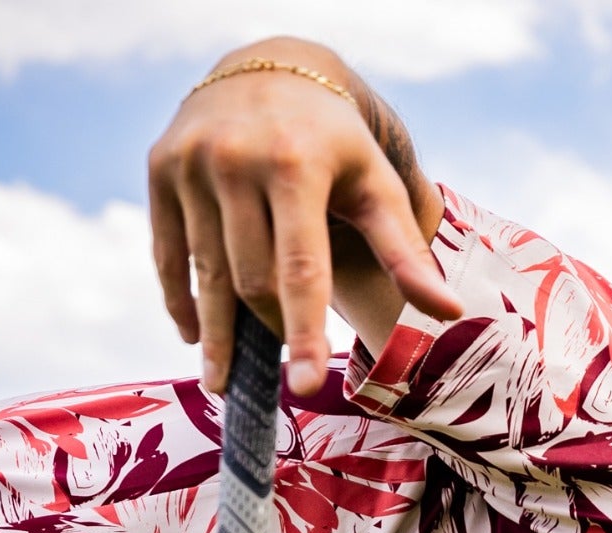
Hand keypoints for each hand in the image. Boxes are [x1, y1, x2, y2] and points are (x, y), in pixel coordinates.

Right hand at [147, 37, 459, 397]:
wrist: (270, 68)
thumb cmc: (335, 143)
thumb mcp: (376, 185)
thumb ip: (405, 252)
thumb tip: (451, 314)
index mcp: (297, 164)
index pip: (301, 268)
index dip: (304, 333)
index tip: (307, 386)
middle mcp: (236, 159)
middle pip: (251, 280)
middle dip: (271, 333)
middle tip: (288, 375)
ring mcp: (191, 163)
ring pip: (206, 274)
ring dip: (218, 336)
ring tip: (225, 382)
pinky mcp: (160, 169)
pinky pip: (168, 255)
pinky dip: (182, 302)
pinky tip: (196, 337)